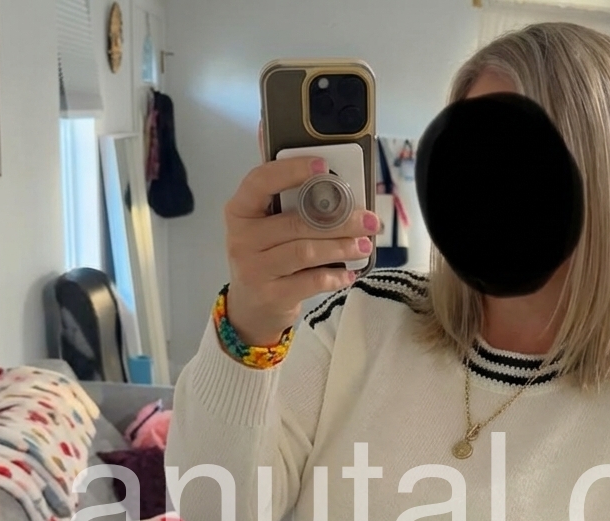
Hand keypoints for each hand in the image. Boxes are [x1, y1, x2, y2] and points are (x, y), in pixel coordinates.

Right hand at [222, 155, 380, 345]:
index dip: (293, 171)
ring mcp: (254, 268)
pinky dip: (334, 276)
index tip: (324, 166)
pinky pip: (310, 281)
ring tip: (364, 245)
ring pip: (305, 252)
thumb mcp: (265, 220)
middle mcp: (242, 237)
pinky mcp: (271, 294)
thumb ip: (276, 183)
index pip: (261, 181)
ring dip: (341, 247)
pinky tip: (349, 273)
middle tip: (369, 220)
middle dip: (340, 220)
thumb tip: (267, 124)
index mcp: (240, 209)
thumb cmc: (266, 254)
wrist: (252, 306)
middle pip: (296, 222)